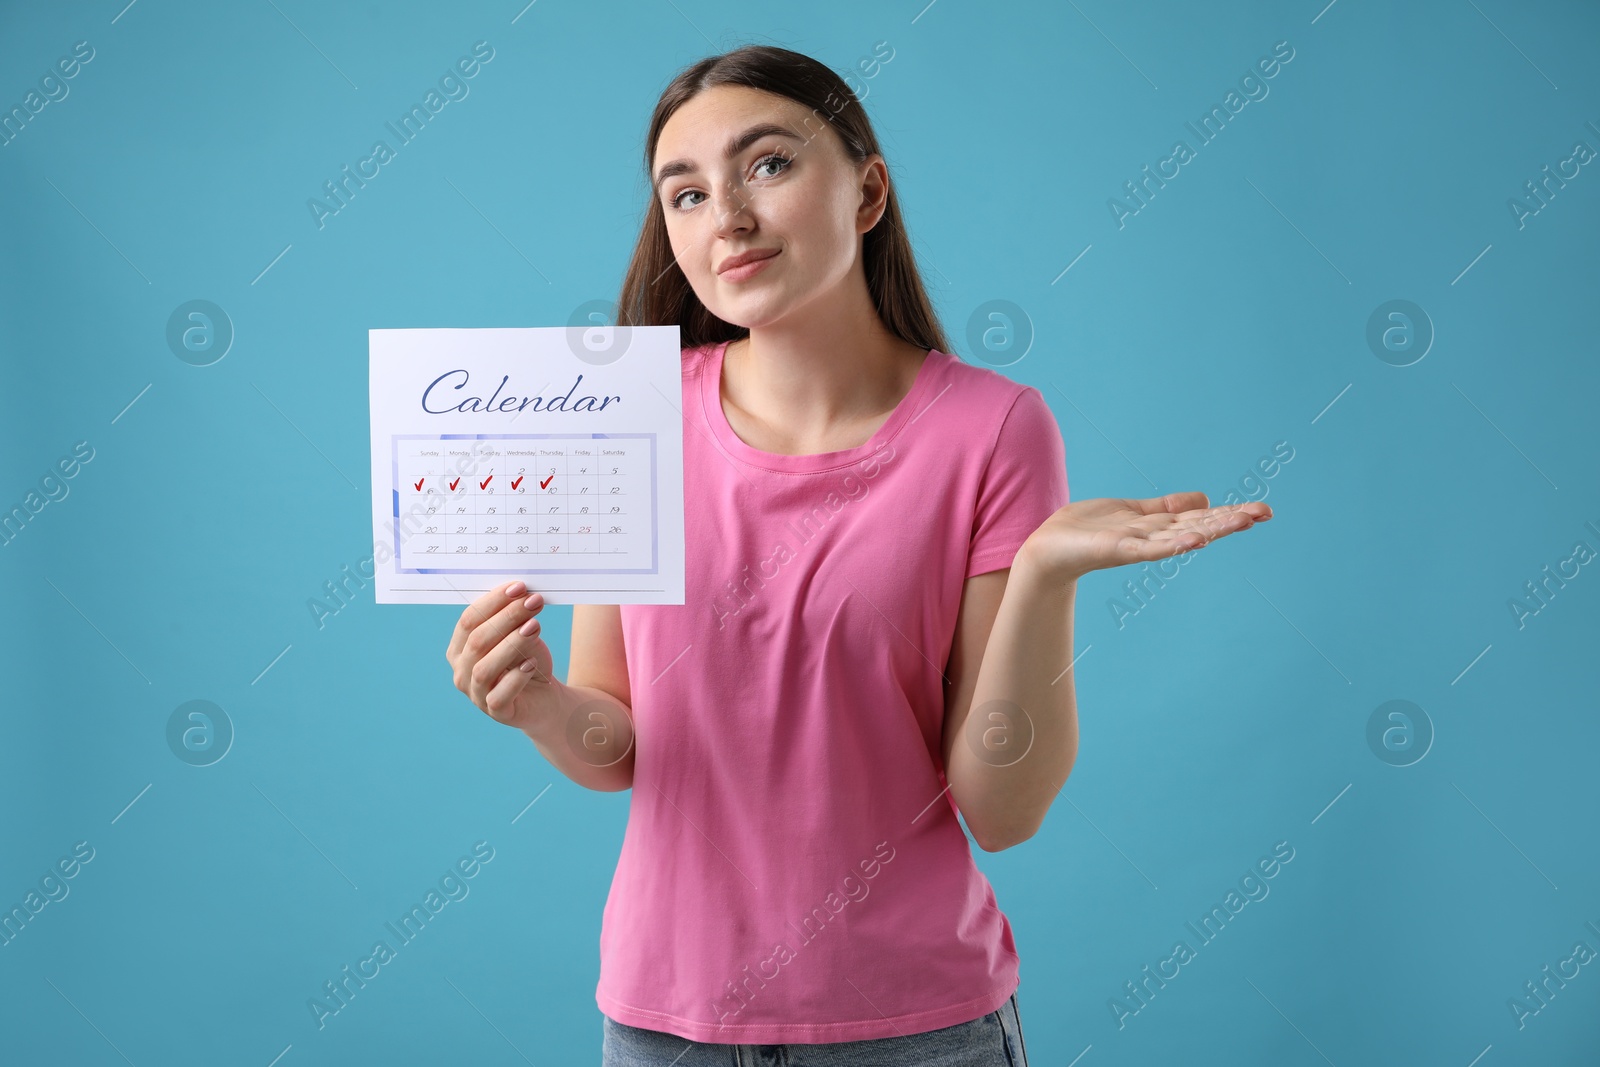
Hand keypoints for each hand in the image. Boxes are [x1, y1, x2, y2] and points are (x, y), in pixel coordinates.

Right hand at [445, 579, 557, 730]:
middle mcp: (461, 672)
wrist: (546, 699)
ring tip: (534, 627)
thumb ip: (513, 619)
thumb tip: (520, 593)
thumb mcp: (520, 636)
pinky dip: (515, 678)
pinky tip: (531, 663)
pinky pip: (499, 696)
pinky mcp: (496, 713)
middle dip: (506, 617)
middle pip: (477, 640)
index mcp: (459, 649)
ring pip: (484, 668)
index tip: (519, 587)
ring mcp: (476, 695)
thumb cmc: (527, 662)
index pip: (468, 620)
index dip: (493, 601)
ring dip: (510, 644)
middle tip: (533, 602)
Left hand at [1019, 492, 1271, 581]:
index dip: (1230, 513)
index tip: (1262, 510)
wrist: (1050, 548)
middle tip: (1264, 513)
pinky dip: (1172, 544)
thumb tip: (1205, 500)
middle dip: (1231, 520)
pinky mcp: (1119, 550)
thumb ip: (1167, 507)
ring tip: (1241, 521)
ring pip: (1181, 536)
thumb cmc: (1088, 530)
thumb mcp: (1135, 511)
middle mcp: (1154, 537)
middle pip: (1199, 526)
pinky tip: (1195, 539)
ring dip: (1212, 529)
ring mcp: (1138, 545)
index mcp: (1159, 526)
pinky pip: (1150, 548)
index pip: (1202, 518)